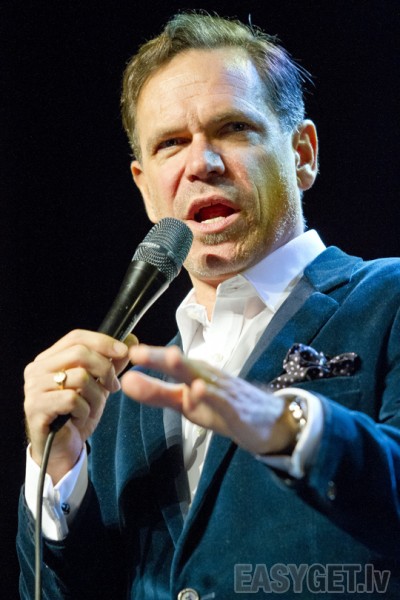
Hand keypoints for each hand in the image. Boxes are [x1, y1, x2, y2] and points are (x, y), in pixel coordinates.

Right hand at [24, 329, 136, 482]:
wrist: (63, 448)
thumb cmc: (77, 415)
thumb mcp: (99, 385)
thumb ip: (111, 362)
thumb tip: (131, 340)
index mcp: (49, 359)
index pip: (76, 337)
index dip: (103, 341)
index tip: (124, 352)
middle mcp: (37, 369)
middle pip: (79, 353)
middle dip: (105, 368)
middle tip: (114, 386)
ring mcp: (33, 388)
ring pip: (79, 377)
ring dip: (96, 394)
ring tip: (93, 407)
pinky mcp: (35, 407)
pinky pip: (71, 399)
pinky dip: (84, 409)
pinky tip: (80, 417)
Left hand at [122, 344, 297, 455]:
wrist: (267, 422)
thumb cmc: (222, 408)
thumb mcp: (185, 403)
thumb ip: (156, 393)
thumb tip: (125, 381)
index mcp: (193, 373)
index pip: (168, 363)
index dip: (148, 357)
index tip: (125, 352)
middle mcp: (207, 376)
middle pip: (183, 364)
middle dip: (161, 357)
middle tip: (137, 351)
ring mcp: (223, 391)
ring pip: (202, 377)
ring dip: (186, 368)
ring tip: (168, 358)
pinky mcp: (236, 408)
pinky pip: (222, 400)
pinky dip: (210, 395)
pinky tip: (197, 390)